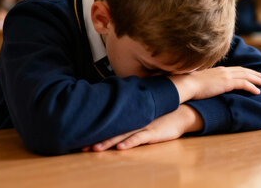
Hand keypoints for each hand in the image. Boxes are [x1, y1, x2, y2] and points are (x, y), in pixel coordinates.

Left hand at [85, 105, 202, 151]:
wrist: (181, 112)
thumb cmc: (160, 114)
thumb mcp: (142, 112)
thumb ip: (129, 114)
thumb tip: (112, 116)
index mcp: (129, 116)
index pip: (109, 124)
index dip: (94, 130)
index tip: (79, 137)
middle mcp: (134, 121)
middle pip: (112, 130)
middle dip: (96, 139)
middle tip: (81, 146)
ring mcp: (143, 126)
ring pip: (123, 135)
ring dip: (109, 142)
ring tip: (95, 148)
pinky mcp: (153, 133)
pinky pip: (140, 138)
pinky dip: (130, 142)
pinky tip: (121, 147)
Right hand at [168, 66, 260, 102]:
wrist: (186, 84)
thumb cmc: (190, 85)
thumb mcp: (201, 81)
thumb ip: (208, 82)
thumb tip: (208, 86)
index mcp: (218, 70)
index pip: (236, 69)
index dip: (245, 71)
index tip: (253, 73)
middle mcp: (224, 71)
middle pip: (244, 71)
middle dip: (255, 74)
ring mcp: (226, 76)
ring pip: (246, 76)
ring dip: (257, 80)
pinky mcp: (227, 83)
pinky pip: (243, 84)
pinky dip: (252, 87)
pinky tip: (258, 92)